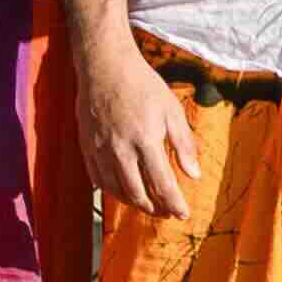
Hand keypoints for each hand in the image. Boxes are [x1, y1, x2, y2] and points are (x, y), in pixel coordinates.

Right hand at [80, 28, 199, 217]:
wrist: (104, 67)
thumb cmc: (143, 86)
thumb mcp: (172, 109)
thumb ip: (184, 144)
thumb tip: (194, 175)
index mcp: (146, 140)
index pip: (162, 184)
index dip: (174, 204)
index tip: (183, 214)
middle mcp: (121, 150)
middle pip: (137, 194)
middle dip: (154, 209)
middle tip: (166, 213)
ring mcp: (100, 151)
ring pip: (116, 191)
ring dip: (134, 203)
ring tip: (148, 205)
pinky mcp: (86, 148)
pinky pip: (98, 180)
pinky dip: (112, 191)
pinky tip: (123, 191)